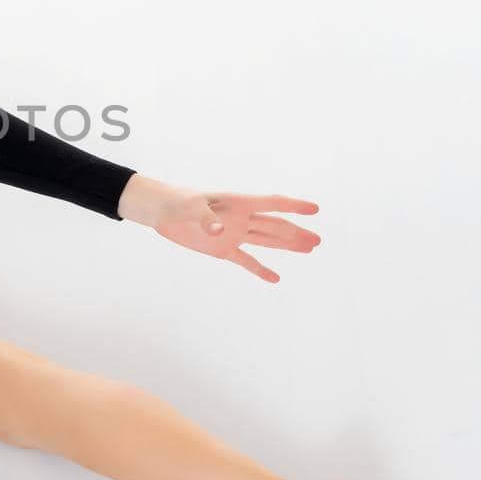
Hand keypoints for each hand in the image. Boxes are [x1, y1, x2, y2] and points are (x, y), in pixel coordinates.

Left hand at [119, 175, 319, 282]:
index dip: (294, 206)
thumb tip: (219, 231)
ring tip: (309, 249)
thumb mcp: (190, 207)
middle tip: (318, 241)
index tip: (315, 209)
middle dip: (296, 233)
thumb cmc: (177, 201)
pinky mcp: (222, 249)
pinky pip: (246, 260)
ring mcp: (234, 234)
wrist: (162, 211)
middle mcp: (241, 219)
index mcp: (238, 203)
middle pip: (275, 226)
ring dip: (287, 246)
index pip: (272, 203)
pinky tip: (275, 278)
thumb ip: (206, 218)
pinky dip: (259, 269)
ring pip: (267, 241)